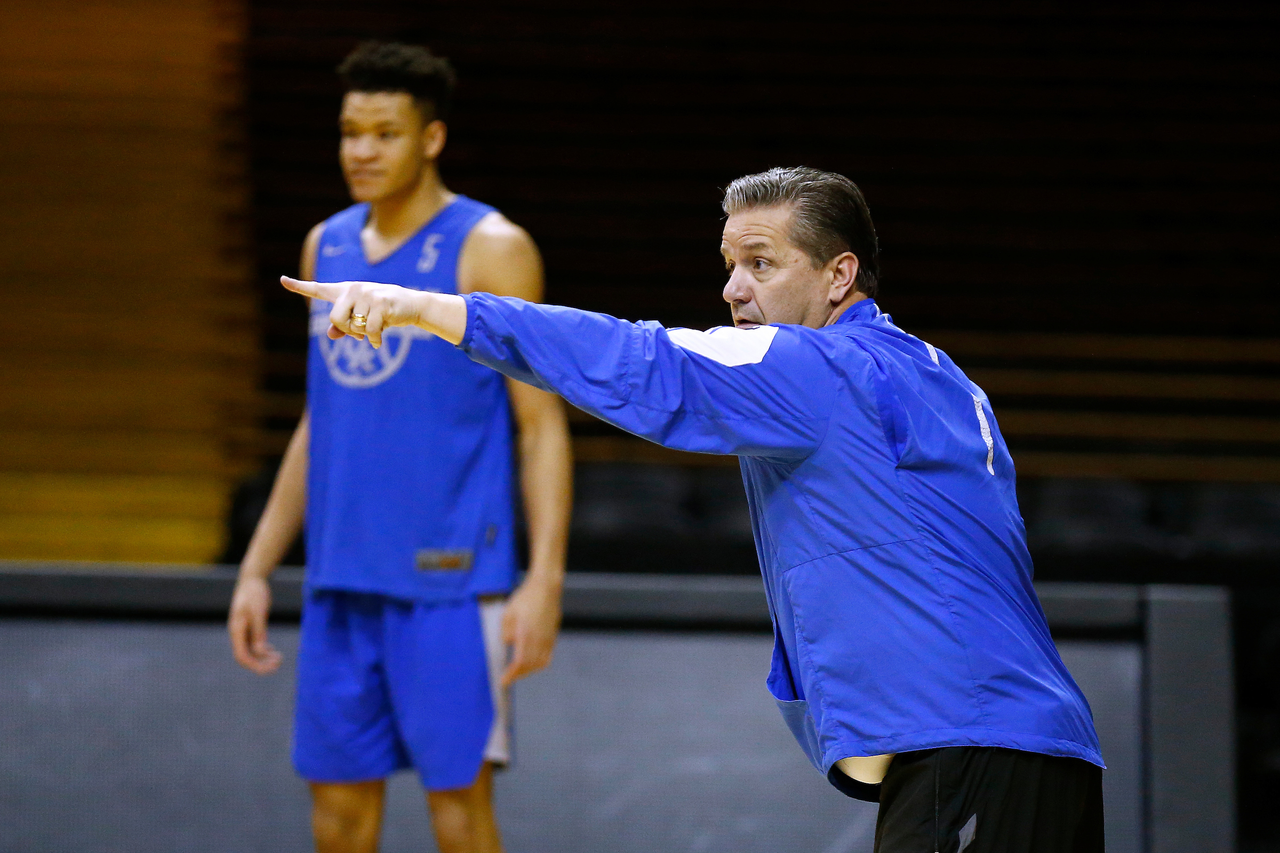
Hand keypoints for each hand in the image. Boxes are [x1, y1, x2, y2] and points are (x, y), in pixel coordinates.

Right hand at [228, 576, 281, 674]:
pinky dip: (263, 649)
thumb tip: (261, 652)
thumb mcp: (259, 612)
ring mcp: (242, 630)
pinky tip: (272, 650)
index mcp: (236, 630)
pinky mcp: (249, 626)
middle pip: (246, 656)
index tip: (270, 668)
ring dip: (263, 657)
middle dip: (261, 663)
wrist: (252, 578)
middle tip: (279, 664)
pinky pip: (253, 643)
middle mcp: (237, 633)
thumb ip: (259, 632)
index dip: (255, 665)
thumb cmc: (254, 593)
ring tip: (279, 658)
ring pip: (250, 651)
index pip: (242, 656)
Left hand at [281, 276, 424, 347]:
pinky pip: (370, 331)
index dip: (299, 286)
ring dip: (364, 335)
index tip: (282, 280)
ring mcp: (368, 294)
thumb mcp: (363, 318)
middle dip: (347, 331)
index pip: (318, 288)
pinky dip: (375, 341)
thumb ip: (344, 327)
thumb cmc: (384, 311)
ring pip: (354, 326)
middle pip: (334, 318)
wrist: (412, 305)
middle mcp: (354, 289)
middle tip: (359, 333)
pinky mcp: (381, 303)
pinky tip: (379, 342)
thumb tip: (330, 335)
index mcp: (345, 291)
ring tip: (376, 328)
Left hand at [500, 576, 562, 686]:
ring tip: (519, 672)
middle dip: (518, 674)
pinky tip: (532, 663)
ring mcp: (548, 638)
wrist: (546, 588)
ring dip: (529, 671)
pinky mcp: (553, 636)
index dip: (511, 674)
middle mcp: (539, 639)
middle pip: (530, 666)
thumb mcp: (508, 613)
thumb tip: (508, 644)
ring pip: (540, 663)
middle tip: (508, 678)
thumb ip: (506, 632)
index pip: (519, 662)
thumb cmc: (525, 598)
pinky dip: (539, 664)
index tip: (503, 681)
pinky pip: (548, 656)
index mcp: (526, 634)